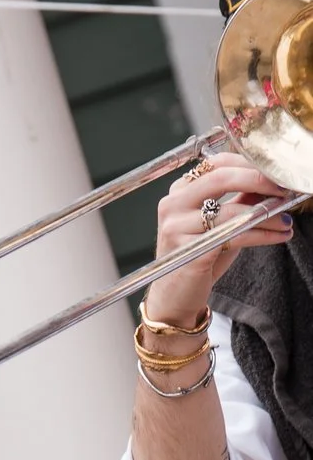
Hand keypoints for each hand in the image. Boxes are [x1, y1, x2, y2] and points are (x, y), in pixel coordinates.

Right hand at [146, 152, 297, 326]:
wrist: (176, 295)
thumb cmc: (199, 256)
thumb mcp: (221, 223)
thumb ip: (241, 200)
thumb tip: (273, 182)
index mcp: (179, 192)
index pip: (217, 164)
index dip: (250, 165)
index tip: (276, 173)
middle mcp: (172, 205)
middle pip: (221, 178)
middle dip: (260, 180)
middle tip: (285, 189)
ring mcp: (176, 228)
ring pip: (232, 212)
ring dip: (269, 215)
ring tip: (287, 221)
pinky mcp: (189, 252)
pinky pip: (235, 236)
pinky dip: (263, 234)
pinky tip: (280, 235)